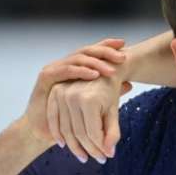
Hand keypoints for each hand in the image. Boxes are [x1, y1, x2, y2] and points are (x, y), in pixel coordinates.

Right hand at [44, 39, 131, 163]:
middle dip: (106, 51)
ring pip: (77, 58)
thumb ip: (110, 93)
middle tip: (122, 57)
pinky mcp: (46, 77)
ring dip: (96, 63)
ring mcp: (55, 69)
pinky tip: (94, 75)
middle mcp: (66, 65)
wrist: (46, 129)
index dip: (108, 46)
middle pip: (87, 51)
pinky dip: (80, 71)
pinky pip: (64, 70)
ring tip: (112, 70)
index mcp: (78, 67)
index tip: (124, 44)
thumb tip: (129, 84)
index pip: (94, 51)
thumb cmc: (71, 118)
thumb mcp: (97, 104)